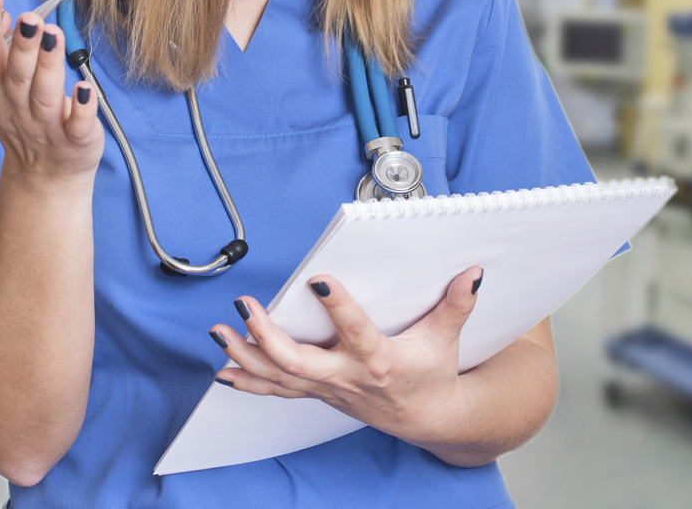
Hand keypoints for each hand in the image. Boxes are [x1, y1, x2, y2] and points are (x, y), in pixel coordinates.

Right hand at [0, 0, 102, 183]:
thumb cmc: (22, 119)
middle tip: (29, 17)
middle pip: (15, 75)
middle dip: (20, 45)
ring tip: (53, 36)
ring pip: (44, 95)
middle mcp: (15, 108)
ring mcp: (45, 126)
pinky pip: (77, 125)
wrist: (44, 176)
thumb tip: (3, 14)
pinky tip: (85, 88)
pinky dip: (81, 109)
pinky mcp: (74, 140)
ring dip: (48, 66)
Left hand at [208, 267, 483, 449]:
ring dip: (245, 356)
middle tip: (245, 307)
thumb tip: (472, 273)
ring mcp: (328, 388)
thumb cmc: (432, 373)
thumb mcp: (447, 339)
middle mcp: (347, 378)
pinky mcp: (318, 391)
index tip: (319, 277)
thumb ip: (456, 304)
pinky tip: (223, 369)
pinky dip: (248, 379)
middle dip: (267, 336)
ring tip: (218, 332)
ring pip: (278, 377)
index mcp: (379, 361)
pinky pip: (277, 389)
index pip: (356, 332)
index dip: (338, 307)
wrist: (427, 418)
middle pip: (299, 363)